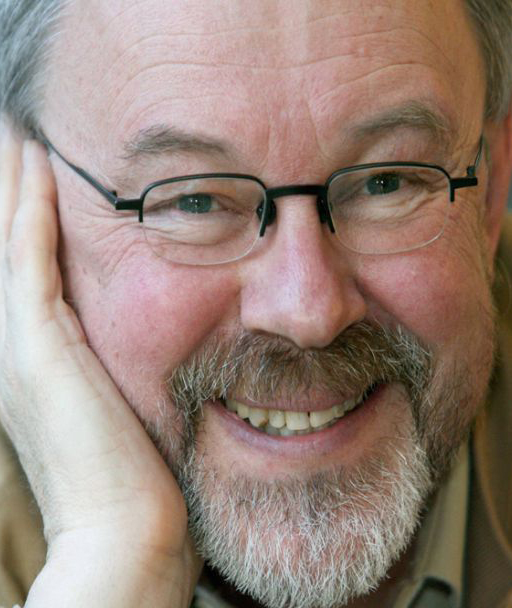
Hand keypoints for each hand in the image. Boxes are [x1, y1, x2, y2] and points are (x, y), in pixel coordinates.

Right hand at [0, 120, 201, 606]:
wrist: (123, 528)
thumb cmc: (129, 473)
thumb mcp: (117, 401)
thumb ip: (112, 363)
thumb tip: (160, 338)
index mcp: (30, 356)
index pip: (20, 263)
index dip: (22, 214)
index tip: (36, 169)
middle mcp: (10, 341)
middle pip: (2, 241)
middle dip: (7, 188)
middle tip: (14, 134)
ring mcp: (18, 341)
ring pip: (6, 237)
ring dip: (12, 183)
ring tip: (16, 133)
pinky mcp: (38, 343)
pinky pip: (29, 256)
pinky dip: (30, 208)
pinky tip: (37, 163)